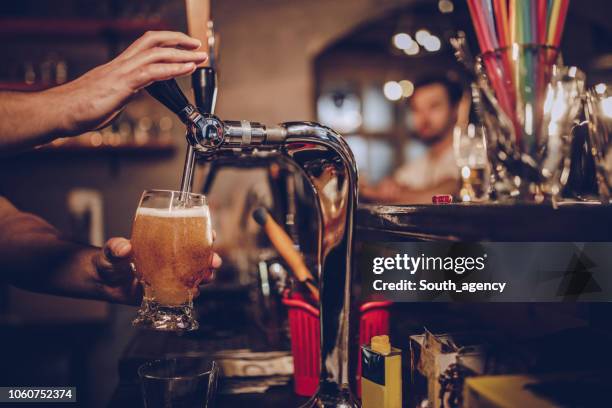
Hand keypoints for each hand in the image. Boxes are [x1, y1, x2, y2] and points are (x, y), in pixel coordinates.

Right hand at [54, 31, 207, 134]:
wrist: (60, 112)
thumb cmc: (79, 109)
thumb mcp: (108, 99)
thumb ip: (122, 95)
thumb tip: (129, 98)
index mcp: (119, 67)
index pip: (146, 45)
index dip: (166, 43)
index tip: (183, 47)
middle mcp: (121, 64)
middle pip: (154, 41)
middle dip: (178, 41)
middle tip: (196, 45)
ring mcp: (122, 72)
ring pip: (157, 54)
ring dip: (182, 55)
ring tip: (199, 57)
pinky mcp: (122, 84)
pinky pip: (152, 73)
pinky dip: (173, 69)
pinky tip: (187, 69)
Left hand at [93, 237, 221, 304]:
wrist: (101, 282)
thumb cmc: (109, 260)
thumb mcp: (112, 250)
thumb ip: (116, 247)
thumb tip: (123, 247)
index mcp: (163, 244)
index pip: (188, 236)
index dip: (203, 234)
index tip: (211, 234)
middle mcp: (170, 259)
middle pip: (197, 257)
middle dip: (210, 259)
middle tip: (213, 262)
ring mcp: (169, 276)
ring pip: (194, 276)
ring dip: (204, 277)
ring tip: (206, 279)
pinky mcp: (164, 293)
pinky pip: (182, 294)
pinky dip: (190, 294)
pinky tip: (192, 293)